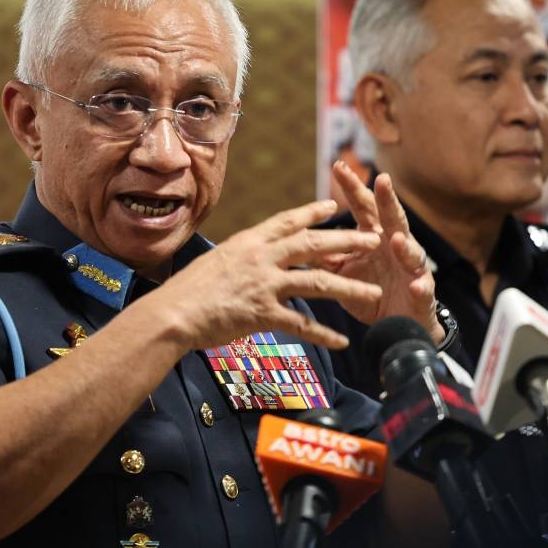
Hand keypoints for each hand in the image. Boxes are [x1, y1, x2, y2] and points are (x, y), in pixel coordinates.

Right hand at [153, 199, 383, 349]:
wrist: (173, 313)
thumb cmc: (187, 291)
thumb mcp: (216, 261)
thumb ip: (240, 257)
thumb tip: (250, 257)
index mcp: (248, 242)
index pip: (286, 221)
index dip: (312, 213)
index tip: (334, 206)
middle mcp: (260, 258)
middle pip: (312, 245)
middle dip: (346, 241)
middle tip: (373, 239)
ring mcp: (263, 285)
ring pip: (317, 283)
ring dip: (349, 288)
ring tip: (374, 293)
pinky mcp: (263, 313)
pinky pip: (301, 324)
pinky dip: (324, 334)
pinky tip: (342, 341)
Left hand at [323, 161, 444, 344]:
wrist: (397, 326)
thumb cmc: (371, 293)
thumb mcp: (343, 273)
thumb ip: (327, 255)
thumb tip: (298, 237)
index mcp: (375, 237)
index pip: (363, 207)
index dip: (352, 188)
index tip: (338, 167)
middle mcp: (397, 246)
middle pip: (392, 219)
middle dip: (388, 201)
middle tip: (382, 180)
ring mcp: (412, 269)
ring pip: (412, 253)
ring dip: (405, 246)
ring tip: (396, 239)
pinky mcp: (423, 294)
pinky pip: (423, 289)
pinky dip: (420, 287)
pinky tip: (416, 285)